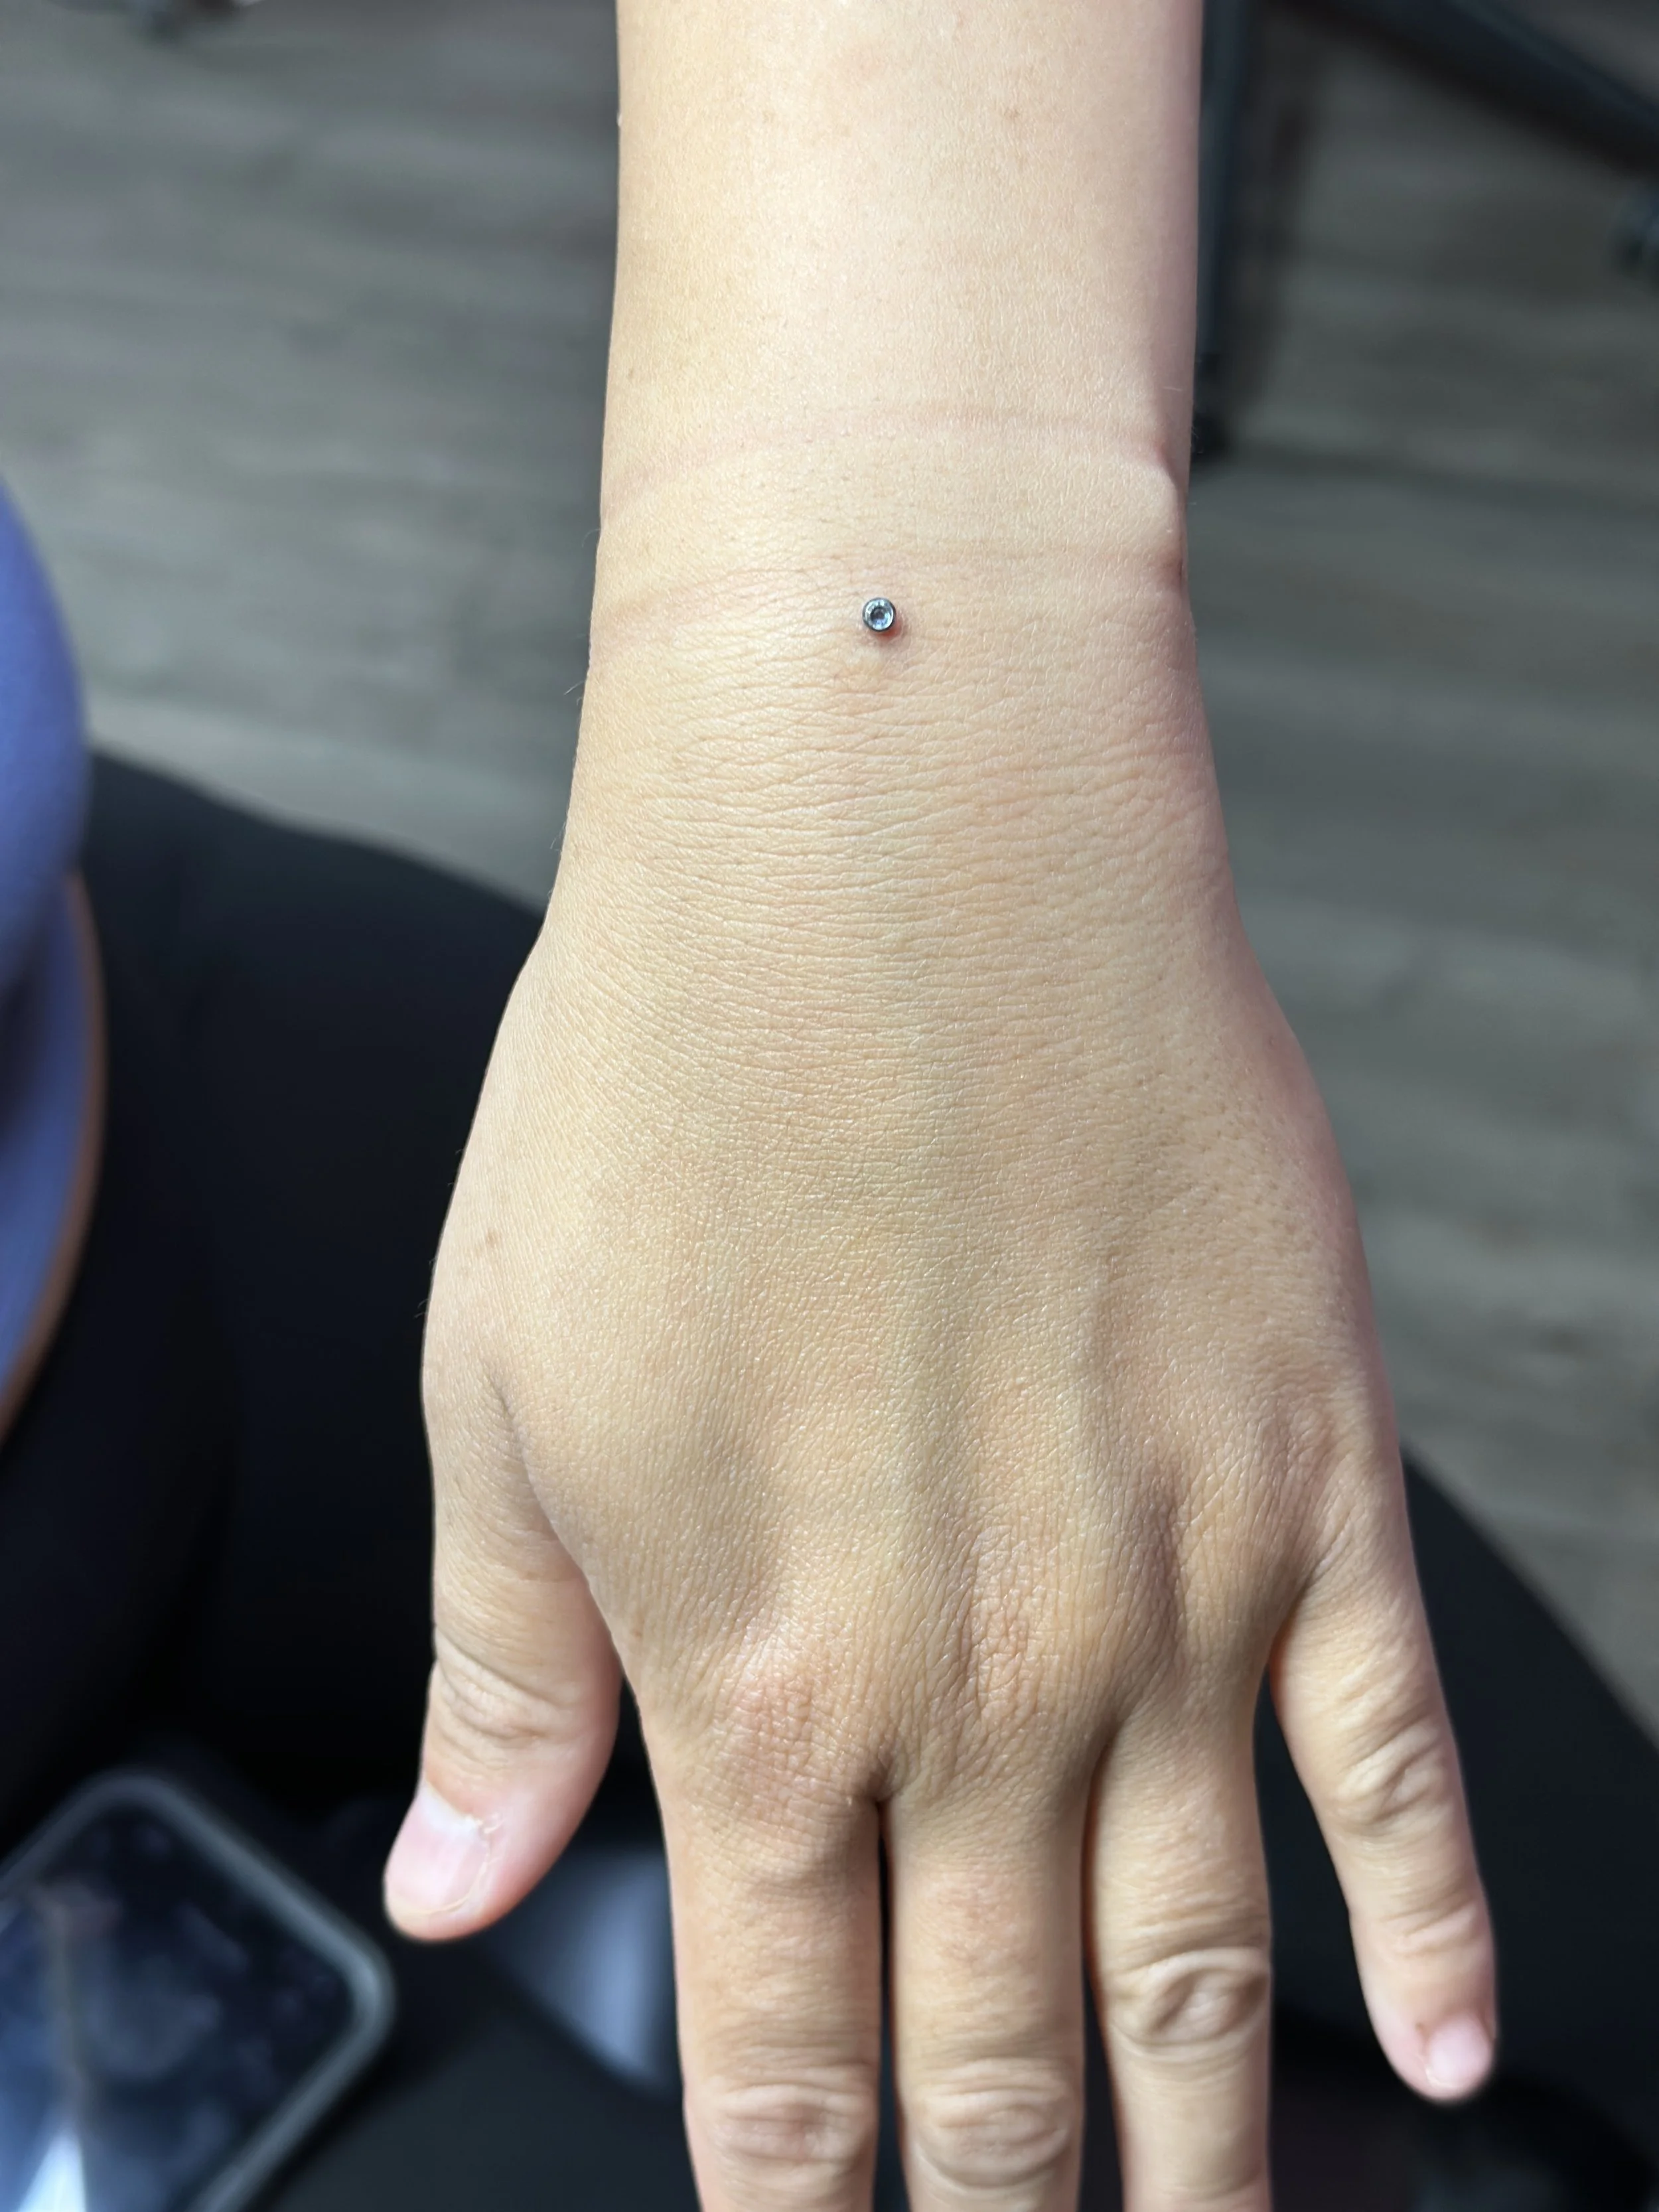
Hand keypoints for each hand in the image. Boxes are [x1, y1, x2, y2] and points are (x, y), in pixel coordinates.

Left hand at [385, 492, 1494, 2210]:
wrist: (890, 850)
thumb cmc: (672, 1082)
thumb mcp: (505, 1386)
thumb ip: (507, 1672)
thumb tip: (457, 1880)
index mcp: (756, 1679)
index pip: (785, 2049)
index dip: (802, 2198)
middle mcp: (981, 1685)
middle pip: (1002, 2059)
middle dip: (995, 2211)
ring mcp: (1172, 1598)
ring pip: (1200, 1975)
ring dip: (1196, 2152)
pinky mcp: (1307, 1479)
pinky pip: (1392, 1767)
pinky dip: (1422, 1932)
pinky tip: (1426, 2044)